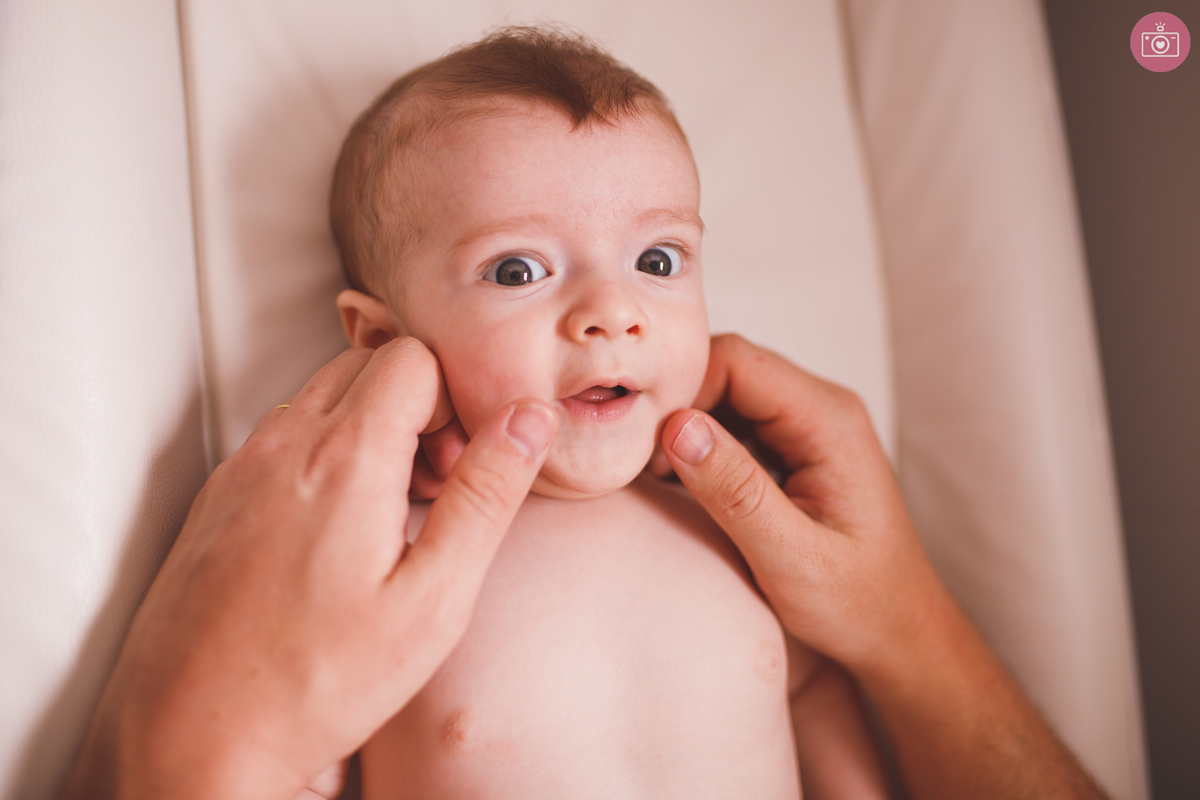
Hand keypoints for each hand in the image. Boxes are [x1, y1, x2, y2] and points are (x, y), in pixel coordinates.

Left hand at [61, 338, 558, 799]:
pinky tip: (336, 535)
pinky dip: (322, 458)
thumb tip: (528, 419)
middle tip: (430, 487)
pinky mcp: (218, 499)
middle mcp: (282, 446)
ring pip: (322, 399)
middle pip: (367, 365)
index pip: (413, 356)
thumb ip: (487, 494)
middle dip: (414, 408)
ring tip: (386, 516)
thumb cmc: (316, 681)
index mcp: (344, 457)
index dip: (453, 401)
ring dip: (367, 431)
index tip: (457, 464)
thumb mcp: (434, 598)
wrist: (197, 735)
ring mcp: (241, 469)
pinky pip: (281, 440)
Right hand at [657, 334, 1107, 799]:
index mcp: (829, 421)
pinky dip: (699, 443)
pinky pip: (735, 422)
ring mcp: (808, 426)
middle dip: (677, 404)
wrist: (899, 633)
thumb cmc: (858, 604)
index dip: (681, 388)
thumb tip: (677, 428)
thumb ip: (736, 491)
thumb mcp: (791, 558)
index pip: (736, 360)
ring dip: (684, 425)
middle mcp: (822, 408)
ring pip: (727, 393)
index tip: (641, 438)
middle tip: (635, 457)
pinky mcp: (793, 448)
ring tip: (651, 472)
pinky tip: (675, 481)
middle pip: (728, 368)